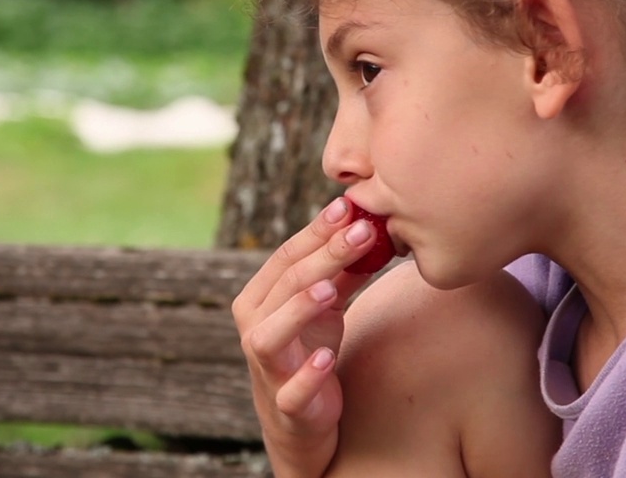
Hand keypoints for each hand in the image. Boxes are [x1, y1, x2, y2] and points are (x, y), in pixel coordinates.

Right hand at [232, 197, 377, 476]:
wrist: (300, 420)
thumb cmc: (310, 351)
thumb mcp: (328, 306)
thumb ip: (343, 271)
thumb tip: (371, 225)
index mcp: (260, 298)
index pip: (285, 256)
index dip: (316, 231)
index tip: (349, 207)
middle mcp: (254, 328)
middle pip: (285, 286)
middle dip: (324, 256)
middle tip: (361, 232)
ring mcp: (267, 369)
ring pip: (270, 335)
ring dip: (298, 310)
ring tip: (329, 289)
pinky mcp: (287, 405)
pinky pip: (291, 391)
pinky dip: (308, 374)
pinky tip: (328, 358)